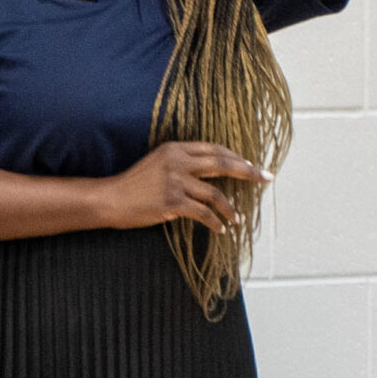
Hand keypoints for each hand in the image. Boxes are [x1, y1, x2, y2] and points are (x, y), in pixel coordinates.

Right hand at [101, 142, 267, 234]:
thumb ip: (182, 163)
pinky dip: (215, 222)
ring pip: (215, 194)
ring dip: (230, 208)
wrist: (112, 198)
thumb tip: (209, 173)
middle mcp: (178, 161)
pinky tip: (221, 229)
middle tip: (265, 178)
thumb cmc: (135, 184)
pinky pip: (203, 213)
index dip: (236, 157)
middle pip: (222, 164)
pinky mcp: (172, 202)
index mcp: (176, 149)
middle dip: (247, 171)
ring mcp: (176, 181)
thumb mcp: (158, 163)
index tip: (252, 165)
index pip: (214, 149)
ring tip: (237, 218)